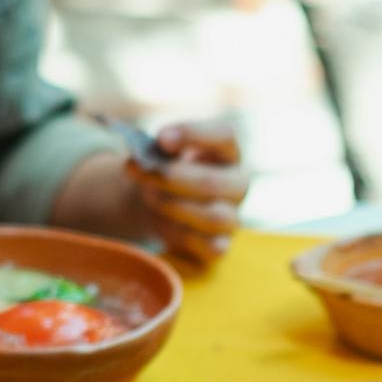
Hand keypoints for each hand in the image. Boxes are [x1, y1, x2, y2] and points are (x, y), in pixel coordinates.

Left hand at [133, 120, 248, 267]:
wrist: (160, 207)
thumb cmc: (165, 173)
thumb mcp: (161, 155)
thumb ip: (156, 150)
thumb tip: (144, 156)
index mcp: (227, 152)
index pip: (224, 135)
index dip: (193, 134)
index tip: (160, 138)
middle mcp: (237, 184)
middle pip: (212, 182)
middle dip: (172, 178)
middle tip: (144, 173)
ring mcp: (232, 218)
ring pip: (213, 217)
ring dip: (174, 207)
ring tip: (149, 197)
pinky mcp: (219, 248)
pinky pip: (207, 247)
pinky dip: (180, 237)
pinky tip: (160, 225)